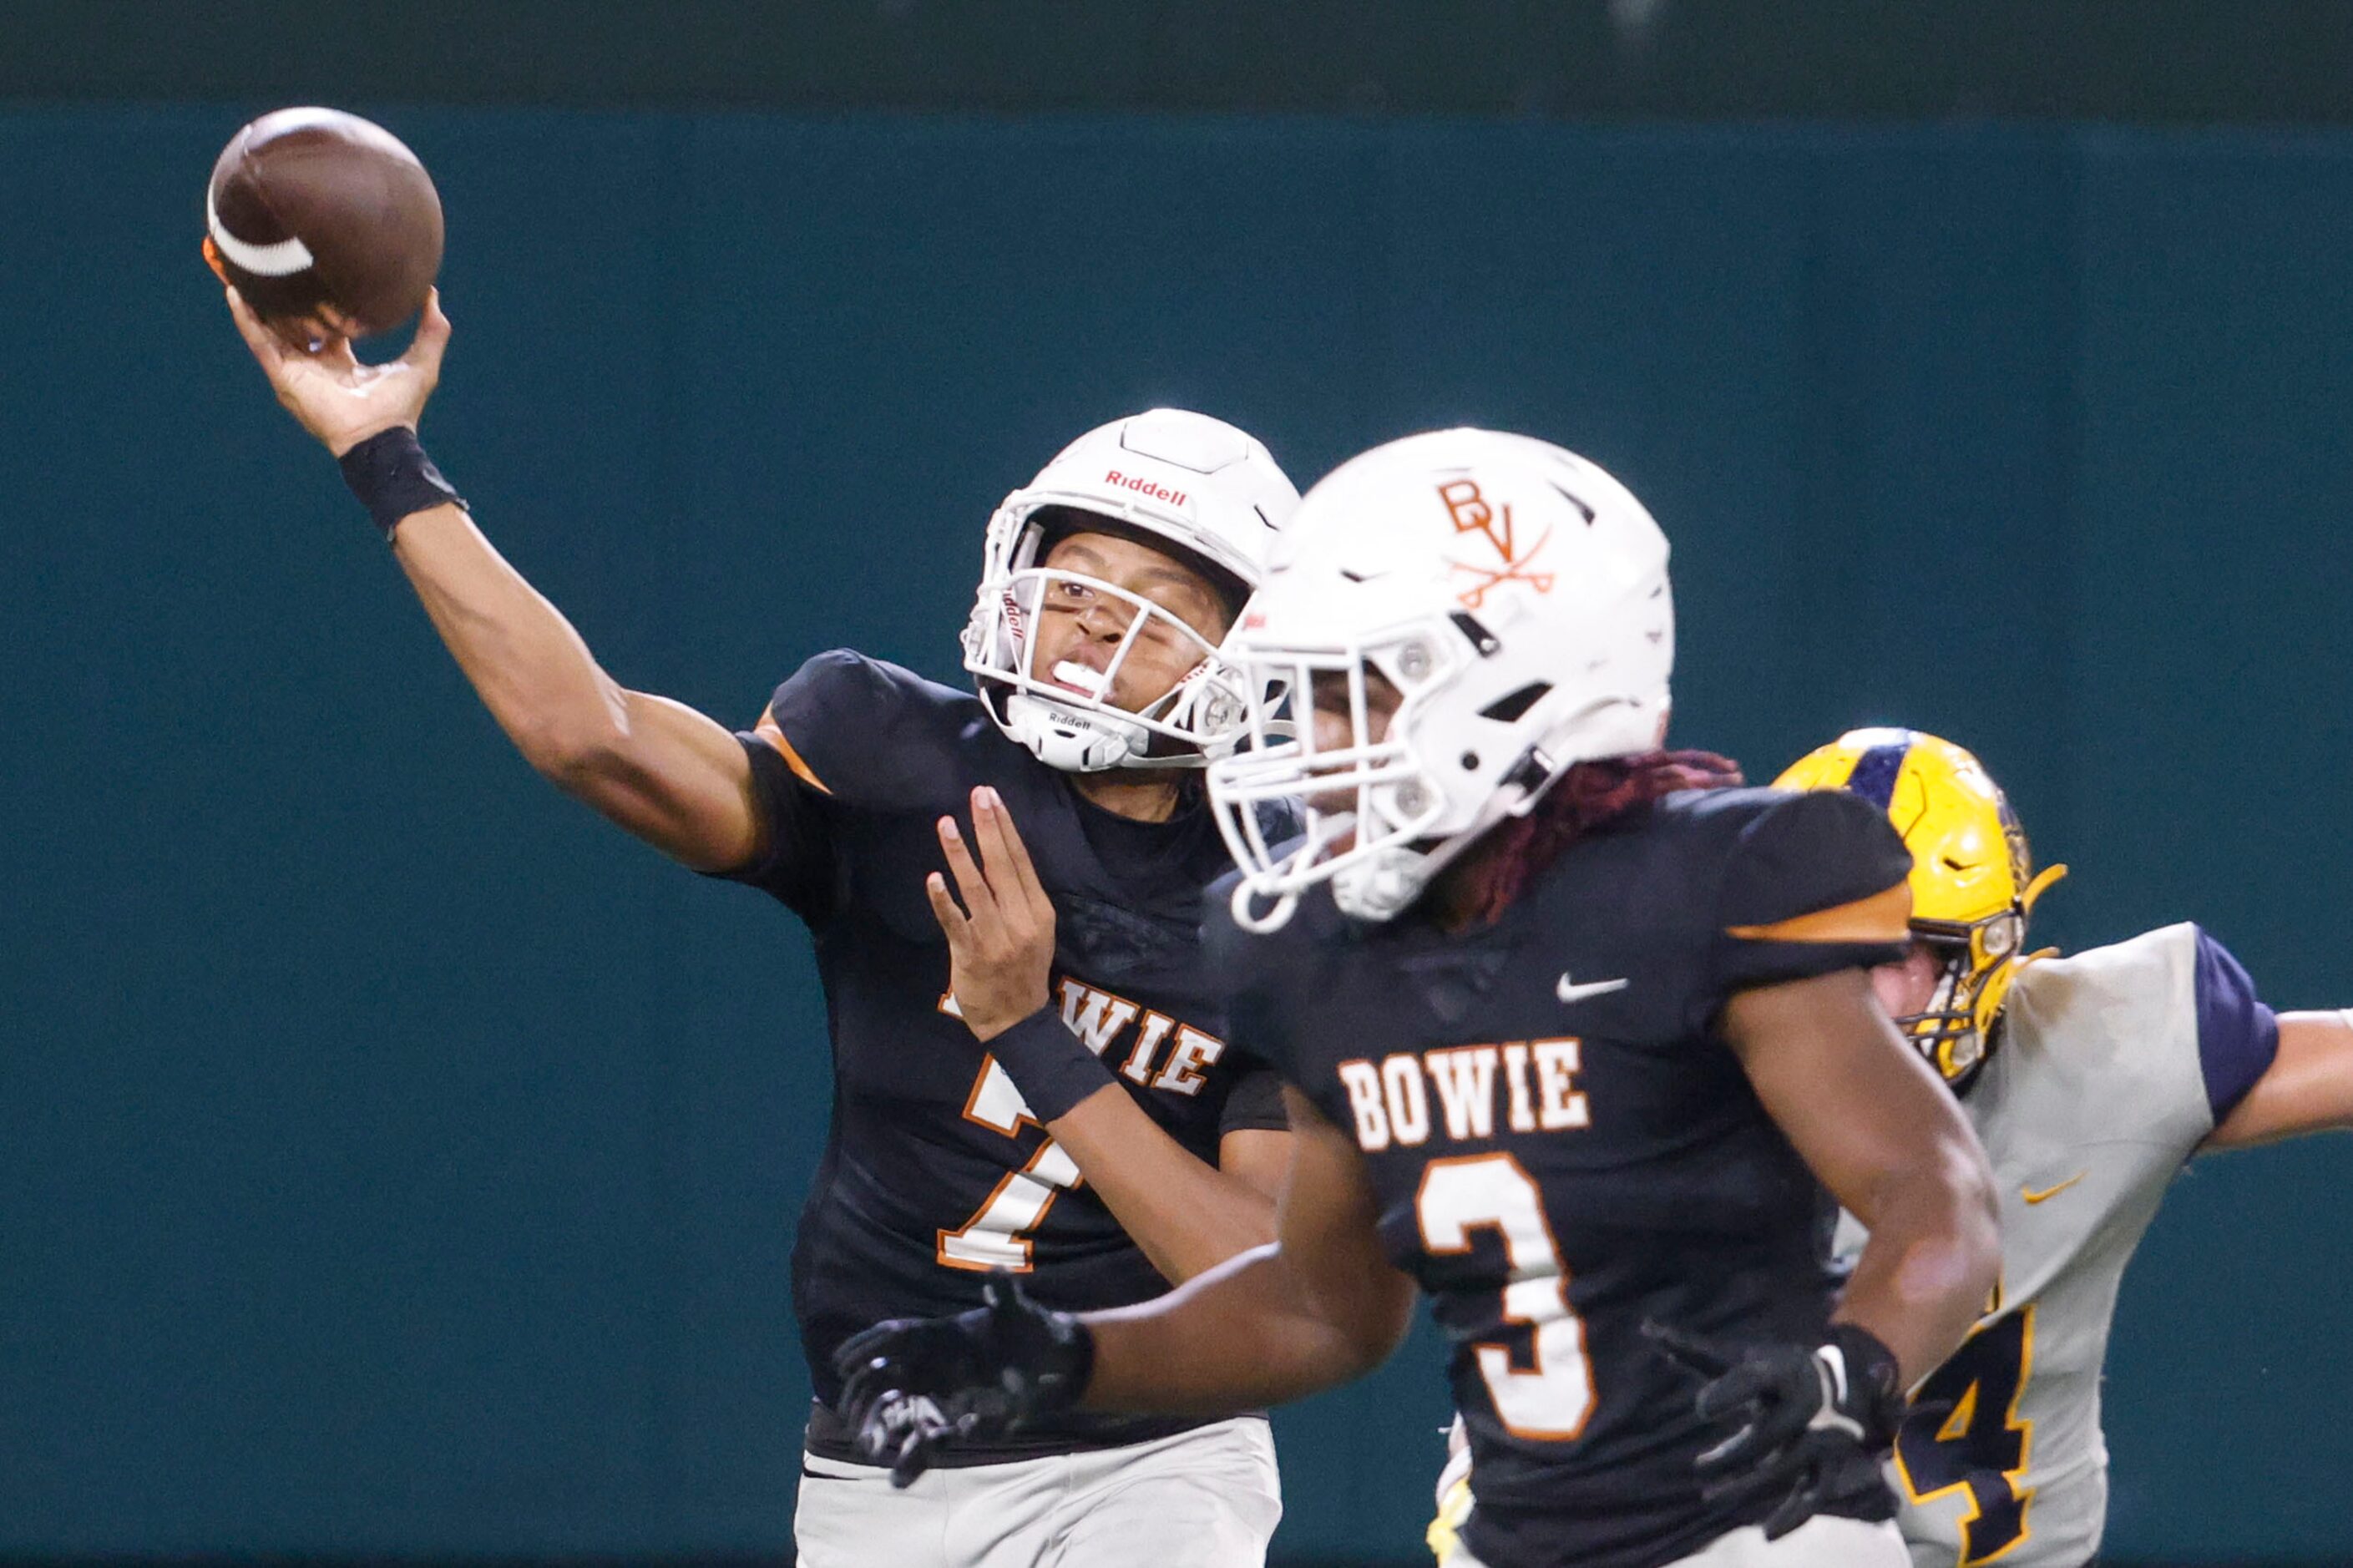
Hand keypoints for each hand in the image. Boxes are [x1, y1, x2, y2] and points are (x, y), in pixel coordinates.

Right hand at [225, 284, 450, 456]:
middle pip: (290, 323)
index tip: (317, 272)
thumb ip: (432, 330)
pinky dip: (246, 319)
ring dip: (254, 301)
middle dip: (278, 298)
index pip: (324, 324)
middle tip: (268, 263)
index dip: (320, 301)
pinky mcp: (283, 376)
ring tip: (239, 266)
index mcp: (340, 360)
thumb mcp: (421, 362)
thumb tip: (432, 293)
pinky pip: (258, 342)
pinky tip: (234, 293)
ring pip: (268, 328)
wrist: (380, 436)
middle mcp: (314, 363)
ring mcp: (295, 370)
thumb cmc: (399, 407)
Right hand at [834, 1271, 1094, 1486]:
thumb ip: (1005, 1293)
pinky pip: (924, 1437)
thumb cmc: (1031, 1328)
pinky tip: (898, 1475)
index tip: (843, 1361)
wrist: (1053, 1360)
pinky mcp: (954, 1416)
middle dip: (864, 1395)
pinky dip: (912, 1457)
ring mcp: (939, 1390)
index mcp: (939, 1333)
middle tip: (848, 1415)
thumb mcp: (1020, 1312)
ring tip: (870, 1449)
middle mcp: (932, 1361)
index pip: (893, 1336)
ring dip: (881, 1428)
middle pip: (884, 1376)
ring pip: (897, 1410)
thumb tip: (996, 1270)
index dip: (866, 1346)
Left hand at [927, 786, 1055, 1041]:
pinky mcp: (971, 953)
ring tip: (947, 823)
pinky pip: (955, 921)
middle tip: (977, 795)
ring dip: (961, 854)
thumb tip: (1000, 853)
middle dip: (989, 827)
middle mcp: (1021, 920)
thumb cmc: (1023, 969)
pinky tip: (933, 878)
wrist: (1016, 1018)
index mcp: (1039, 911)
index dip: (1006, 827)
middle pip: (1002, 865)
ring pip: (977, 887)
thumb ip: (1020, 896)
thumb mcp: (1036, 930)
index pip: (1021, 860)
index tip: (993, 798)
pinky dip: (943, 899)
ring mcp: (996, 937)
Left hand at [1644, 1319, 1902, 1539]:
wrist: (1836, 1383)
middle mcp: (1803, 1403)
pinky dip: (1794, 1515)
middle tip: (1700, 1465)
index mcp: (1777, 1370)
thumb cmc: (1770, 1368)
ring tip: (1709, 1496)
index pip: (1753, 1380)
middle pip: (1770, 1433)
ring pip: (1787, 1467)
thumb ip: (1692, 1348)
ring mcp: (1819, 1436)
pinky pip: (1815, 1494)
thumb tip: (1647, 1329)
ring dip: (1748, 1487)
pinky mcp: (1827, 1464)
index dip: (1729, 1393)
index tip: (1701, 1409)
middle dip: (1735, 1453)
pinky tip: (1766, 1533)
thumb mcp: (1736, 1356)